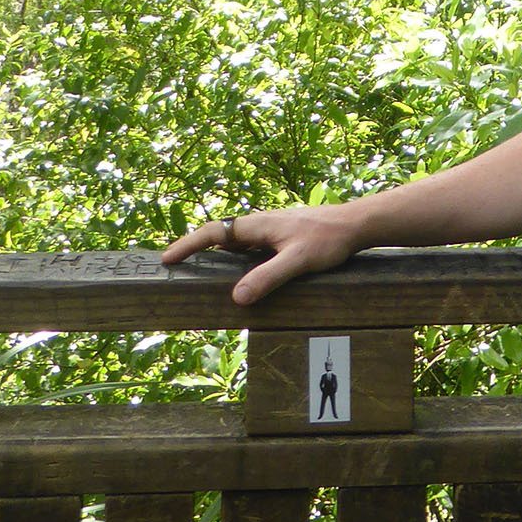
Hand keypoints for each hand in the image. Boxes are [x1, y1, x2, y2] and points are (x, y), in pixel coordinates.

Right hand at [161, 203, 366, 305]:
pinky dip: (234, 257)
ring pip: (234, 241)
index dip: (188, 245)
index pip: (213, 232)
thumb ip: (268, 277)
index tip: (167, 258)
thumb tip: (237, 297)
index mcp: (257, 225)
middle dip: (195, 248)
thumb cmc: (328, 239)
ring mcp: (271, 231)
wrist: (355, 224)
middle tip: (174, 265)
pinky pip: (249, 247)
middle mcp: (260, 225)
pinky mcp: (281, 237)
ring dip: (215, 253)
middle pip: (219, 235)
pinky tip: (239, 272)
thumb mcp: (297, 261)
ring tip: (198, 270)